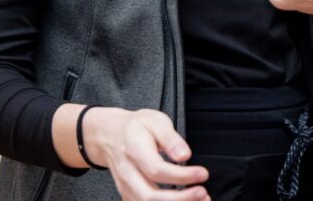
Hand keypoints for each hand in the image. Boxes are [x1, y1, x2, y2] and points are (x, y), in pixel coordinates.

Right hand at [86, 107, 209, 200]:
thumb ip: (170, 138)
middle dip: (179, 199)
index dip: (182, 176)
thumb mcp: (155, 120)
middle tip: (202, 192)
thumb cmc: (135, 127)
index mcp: (134, 150)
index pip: (157, 170)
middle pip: (150, 196)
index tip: (202, 174)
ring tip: (201, 200)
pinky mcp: (129, 196)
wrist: (109, 135)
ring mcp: (125, 187)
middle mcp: (127, 173)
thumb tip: (184, 155)